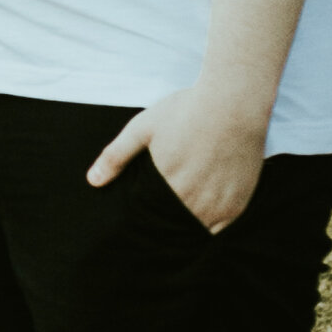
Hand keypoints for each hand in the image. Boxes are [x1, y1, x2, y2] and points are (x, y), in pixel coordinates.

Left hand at [87, 84, 267, 234]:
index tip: (142, 213)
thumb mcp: (143, 127)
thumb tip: (92, 181)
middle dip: (163, 224)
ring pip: (195, 229)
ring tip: (179, 216)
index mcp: (166, 185)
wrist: (234, 103)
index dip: (144, 216)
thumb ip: (116, 155)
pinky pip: (220, 228)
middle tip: (160, 216)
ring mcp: (218, 204)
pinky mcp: (238, 203)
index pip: (149, 216)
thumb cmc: (186, 111)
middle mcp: (193, 200)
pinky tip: (203, 213)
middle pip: (172, 225)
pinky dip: (209, 225)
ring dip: (186, 227)